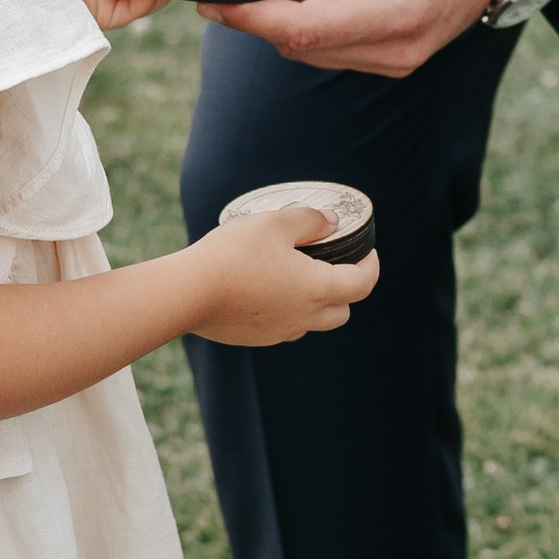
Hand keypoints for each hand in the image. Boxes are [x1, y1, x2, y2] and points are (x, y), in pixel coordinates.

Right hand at [187, 206, 378, 346]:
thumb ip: (310, 220)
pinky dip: (284, 310)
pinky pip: (282, 326)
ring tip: (294, 275)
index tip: (366, 250)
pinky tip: (264, 289)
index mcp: (317, 289)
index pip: (363, 284)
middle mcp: (304, 318)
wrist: (187, 292)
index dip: (371, 265)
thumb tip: (331, 223)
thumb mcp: (275, 222)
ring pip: (311, 323)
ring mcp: (279, 332)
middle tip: (333, 264)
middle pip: (342, 311)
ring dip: (313, 303)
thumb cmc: (233, 254)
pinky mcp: (255, 338)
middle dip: (346, 289)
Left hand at [218, 0, 513, 78]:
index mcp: (396, 13)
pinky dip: (306, 24)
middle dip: (256, 17)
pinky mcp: (393, 60)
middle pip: (301, 46)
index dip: (249, 16)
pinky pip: (333, 49)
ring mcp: (397, 62)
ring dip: (279, 21)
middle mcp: (397, 51)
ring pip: (313, 53)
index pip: (302, 30)